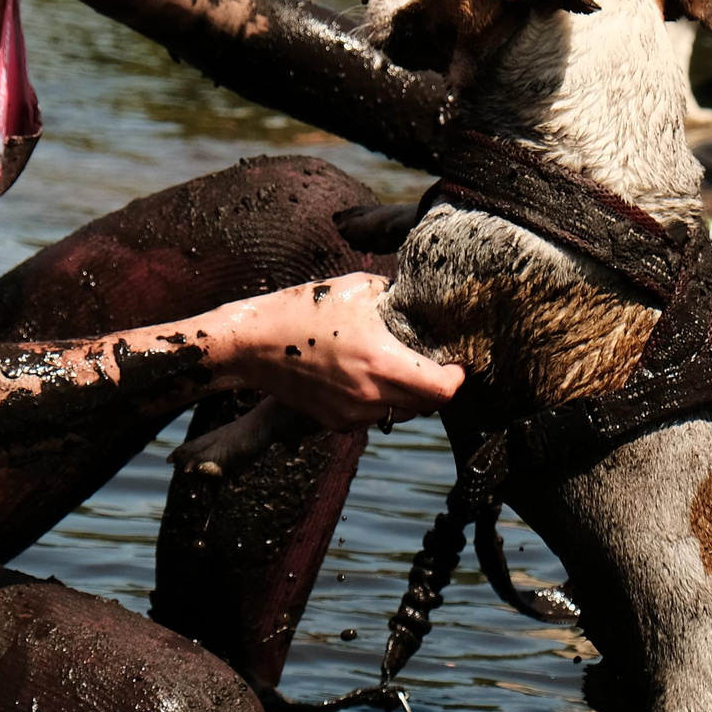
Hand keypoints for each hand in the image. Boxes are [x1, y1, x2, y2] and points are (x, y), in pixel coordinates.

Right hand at [212, 273, 461, 431]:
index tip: (456, 363)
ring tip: (399, 368)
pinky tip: (367, 377)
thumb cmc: (305, 309)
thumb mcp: (358, 289)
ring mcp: (352, 413)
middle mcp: (371, 395)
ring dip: (410, 396)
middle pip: (427, 405)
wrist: (254, 343)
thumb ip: (397, 297)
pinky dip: (381, 402)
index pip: (443, 390)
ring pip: (401, 413)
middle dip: (436, 386)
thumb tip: (422, 298)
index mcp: (382, 362)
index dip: (456, 378)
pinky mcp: (336, 422)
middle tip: (433, 363)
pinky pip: (374, 417)